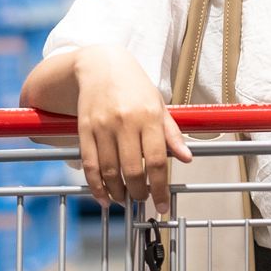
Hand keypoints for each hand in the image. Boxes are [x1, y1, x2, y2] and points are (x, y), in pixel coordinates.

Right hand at [70, 46, 192, 213]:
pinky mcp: (84, 130)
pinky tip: (104, 197)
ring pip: (109, 171)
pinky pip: (89, 165)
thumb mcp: (158, 105)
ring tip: (124, 200)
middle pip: (132, 170)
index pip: (157, 161)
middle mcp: (125, 122)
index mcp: (149, 116)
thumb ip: (172, 134)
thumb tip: (187, 158)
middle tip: (142, 200)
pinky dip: (96, 186)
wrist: (100, 65)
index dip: (160, 188)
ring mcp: (102, 126)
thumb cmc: (134, 86)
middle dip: (138, 193)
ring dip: (117, 193)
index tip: (162, 205)